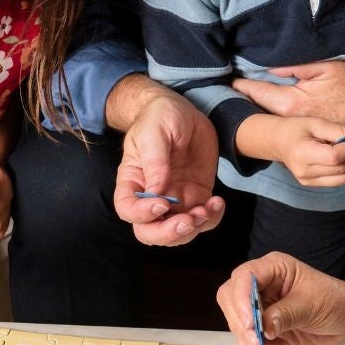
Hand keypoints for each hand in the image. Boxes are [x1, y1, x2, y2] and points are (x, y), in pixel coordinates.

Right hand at [114, 88, 225, 245]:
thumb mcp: (154, 132)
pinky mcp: (197, 195)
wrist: (183, 111)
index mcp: (133, 180)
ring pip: (178, 232)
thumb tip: (157, 192)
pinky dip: (213, 218)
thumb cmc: (160, 117)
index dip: (141, 214)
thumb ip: (155, 161)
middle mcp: (151, 195)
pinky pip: (204, 219)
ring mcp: (175, 198)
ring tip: (207, 208)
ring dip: (193, 228)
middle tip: (188, 220)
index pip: (127, 209)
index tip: (161, 204)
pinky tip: (218, 202)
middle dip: (169, 233)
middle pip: (150, 231)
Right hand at [217, 251, 344, 344]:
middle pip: (231, 301)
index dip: (241, 300)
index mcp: (272, 268)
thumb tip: (263, 329)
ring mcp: (259, 307)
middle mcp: (260, 285)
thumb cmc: (336, 302)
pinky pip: (250, 342)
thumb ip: (285, 315)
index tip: (249, 325)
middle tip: (259, 343)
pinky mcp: (262, 328)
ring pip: (238, 326)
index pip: (244, 278)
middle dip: (243, 326)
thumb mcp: (312, 305)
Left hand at [231, 60, 344, 124]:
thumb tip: (269, 65)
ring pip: (270, 118)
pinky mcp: (310, 133)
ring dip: (257, 109)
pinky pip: (286, 125)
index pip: (257, 92)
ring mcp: (301, 128)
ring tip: (241, 99)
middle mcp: (292, 119)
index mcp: (292, 102)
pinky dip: (274, 118)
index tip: (227, 79)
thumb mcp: (328, 67)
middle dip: (243, 99)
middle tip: (226, 89)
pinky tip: (268, 111)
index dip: (240, 85)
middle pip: (258, 108)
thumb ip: (296, 66)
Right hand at [261, 116, 344, 186]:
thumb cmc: (295, 128)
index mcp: (302, 154)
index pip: (334, 157)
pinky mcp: (312, 183)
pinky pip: (337, 180)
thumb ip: (338, 130)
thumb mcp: (315, 123)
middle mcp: (304, 171)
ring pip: (342, 178)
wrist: (277, 141)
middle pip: (341, 169)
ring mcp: (307, 180)